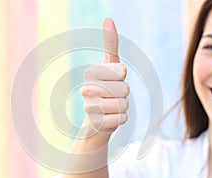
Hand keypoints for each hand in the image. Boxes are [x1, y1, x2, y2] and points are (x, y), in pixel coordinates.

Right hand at [81, 18, 128, 136]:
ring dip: (123, 107)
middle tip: (113, 96)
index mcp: (90, 73)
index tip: (113, 79)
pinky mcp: (95, 123)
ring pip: (124, 104)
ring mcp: (89, 107)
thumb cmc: (106, 88)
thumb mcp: (110, 65)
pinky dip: (120, 119)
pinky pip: (122, 119)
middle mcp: (86, 89)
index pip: (121, 71)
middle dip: (124, 94)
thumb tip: (108, 19)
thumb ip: (110, 44)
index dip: (122, 76)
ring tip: (110, 107)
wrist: (96, 117)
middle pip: (125, 89)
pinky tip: (109, 118)